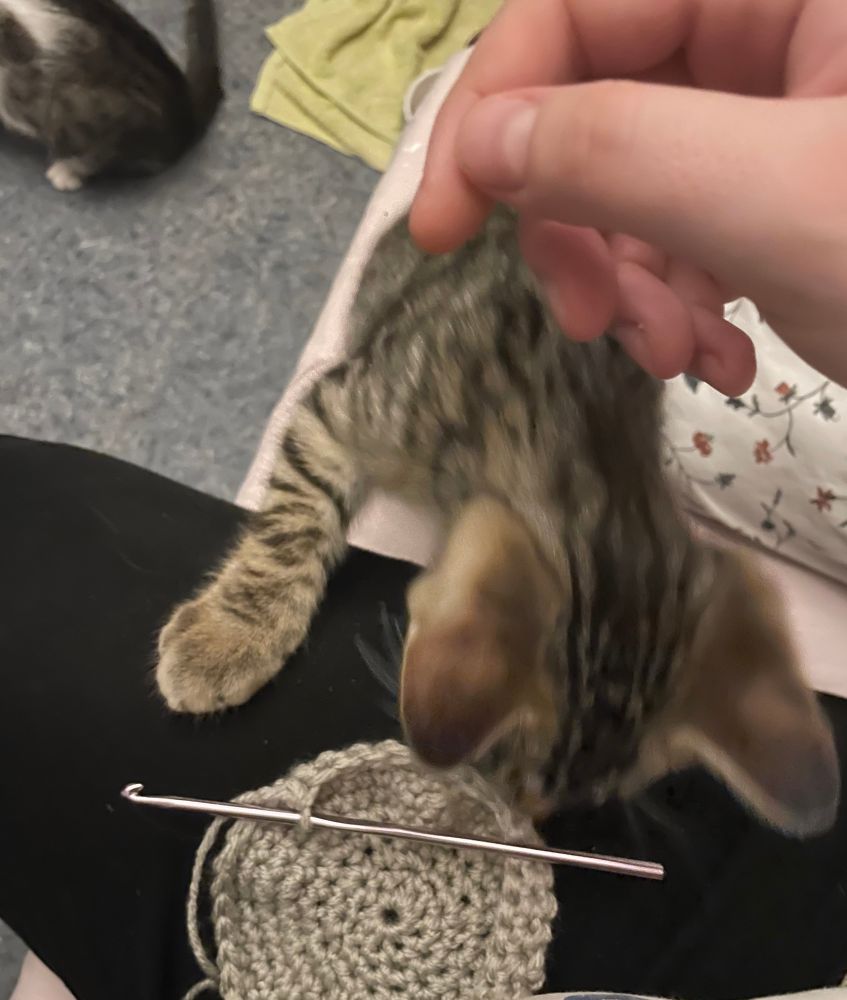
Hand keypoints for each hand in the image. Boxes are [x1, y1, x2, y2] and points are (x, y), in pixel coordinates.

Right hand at [410, 0, 846, 393]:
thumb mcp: (775, 202)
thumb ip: (619, 153)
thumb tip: (480, 144)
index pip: (576, 7)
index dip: (490, 109)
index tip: (443, 226)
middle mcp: (771, 33)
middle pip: (596, 109)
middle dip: (577, 231)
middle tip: (589, 319)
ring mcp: (778, 119)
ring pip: (633, 188)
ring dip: (631, 288)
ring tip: (678, 356)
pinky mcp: (781, 194)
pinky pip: (686, 233)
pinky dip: (682, 305)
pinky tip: (721, 358)